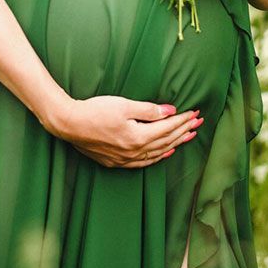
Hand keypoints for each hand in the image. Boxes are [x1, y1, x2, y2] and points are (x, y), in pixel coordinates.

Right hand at [54, 95, 202, 168]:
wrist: (69, 124)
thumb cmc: (94, 111)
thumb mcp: (123, 105)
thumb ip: (149, 110)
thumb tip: (170, 111)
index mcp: (138, 137)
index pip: (167, 128)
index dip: (182, 120)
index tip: (195, 113)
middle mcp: (135, 151)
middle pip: (166, 141)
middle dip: (184, 131)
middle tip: (199, 124)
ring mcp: (126, 159)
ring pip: (157, 153)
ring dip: (175, 144)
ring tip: (188, 137)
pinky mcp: (117, 161)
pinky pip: (144, 162)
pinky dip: (158, 156)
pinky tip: (166, 152)